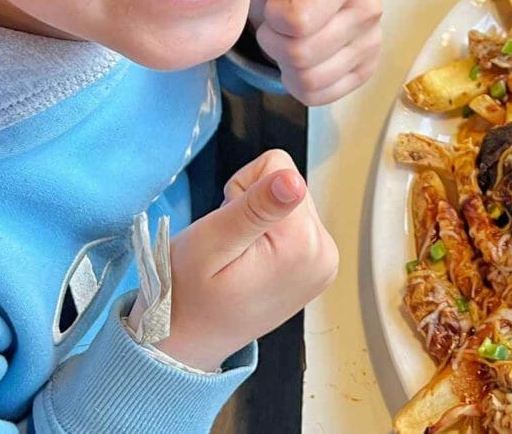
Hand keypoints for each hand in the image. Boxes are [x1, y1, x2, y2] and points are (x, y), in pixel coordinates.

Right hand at [149, 150, 337, 370]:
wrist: (186, 342)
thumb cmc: (188, 295)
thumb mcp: (210, 244)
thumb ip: (255, 208)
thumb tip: (293, 179)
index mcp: (305, 245)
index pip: (278, 167)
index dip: (242, 189)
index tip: (228, 225)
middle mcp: (325, 253)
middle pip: (290, 184)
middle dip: (252, 205)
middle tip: (229, 245)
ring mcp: (324, 262)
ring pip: (290, 202)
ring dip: (258, 221)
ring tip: (237, 258)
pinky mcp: (317, 266)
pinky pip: (293, 223)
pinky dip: (266, 235)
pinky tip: (249, 263)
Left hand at [249, 0, 381, 104]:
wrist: (297, 6)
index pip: (296, 22)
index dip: (274, 15)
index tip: (280, 0)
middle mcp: (371, 10)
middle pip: (299, 54)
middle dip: (276, 41)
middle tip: (283, 24)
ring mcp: (373, 44)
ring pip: (308, 79)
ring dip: (286, 63)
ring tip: (293, 40)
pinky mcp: (366, 72)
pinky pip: (317, 95)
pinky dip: (299, 83)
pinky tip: (305, 59)